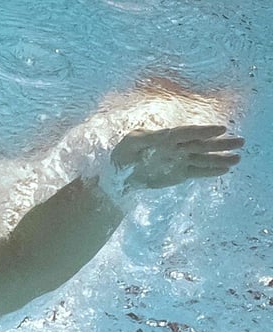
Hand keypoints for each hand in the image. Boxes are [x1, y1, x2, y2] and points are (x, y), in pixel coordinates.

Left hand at [111, 125, 243, 189]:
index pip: (188, 133)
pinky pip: (197, 171)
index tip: (221, 129)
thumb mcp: (132, 143)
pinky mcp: (179, 173)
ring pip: (203, 158)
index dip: (204, 131)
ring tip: (237, 158)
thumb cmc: (123, 155)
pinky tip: (224, 170)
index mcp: (166, 136)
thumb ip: (150, 138)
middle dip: (220, 143)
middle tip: (240, 141)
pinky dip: (210, 172)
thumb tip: (168, 136)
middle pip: (201, 144)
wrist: (118, 176)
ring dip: (220, 159)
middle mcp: (177, 147)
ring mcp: (180, 160)